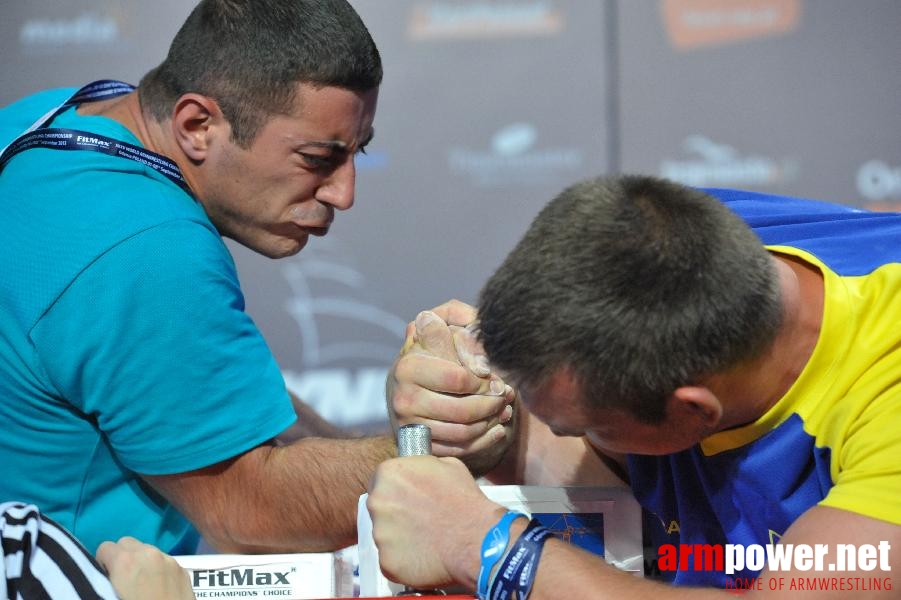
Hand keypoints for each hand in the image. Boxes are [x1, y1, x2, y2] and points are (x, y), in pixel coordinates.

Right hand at [96, 536, 195, 599]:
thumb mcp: (110, 597)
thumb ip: (104, 584)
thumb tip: (105, 580)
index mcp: (125, 562)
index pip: (105, 547)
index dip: (102, 564)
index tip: (105, 580)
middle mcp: (148, 553)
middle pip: (127, 543)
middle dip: (121, 558)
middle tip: (120, 582)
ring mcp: (169, 559)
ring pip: (147, 550)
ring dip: (140, 562)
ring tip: (139, 586)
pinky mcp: (182, 569)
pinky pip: (163, 560)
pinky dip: (156, 568)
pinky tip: (157, 589)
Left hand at [367, 455, 506, 588]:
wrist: (475, 539)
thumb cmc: (464, 502)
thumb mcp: (447, 465)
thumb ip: (421, 467)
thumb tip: (417, 474)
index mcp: (389, 474)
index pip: (381, 480)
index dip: (397, 490)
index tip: (410, 499)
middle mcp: (377, 502)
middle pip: (380, 507)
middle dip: (396, 513)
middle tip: (420, 520)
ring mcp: (379, 534)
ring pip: (385, 535)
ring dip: (400, 537)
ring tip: (426, 538)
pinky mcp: (386, 561)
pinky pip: (391, 560)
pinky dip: (405, 559)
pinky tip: (425, 555)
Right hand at [387, 299, 515, 473]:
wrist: (413, 388)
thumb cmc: (437, 352)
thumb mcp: (444, 325)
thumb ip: (457, 314)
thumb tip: (469, 326)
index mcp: (408, 366)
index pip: (460, 379)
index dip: (485, 380)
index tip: (495, 377)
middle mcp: (403, 397)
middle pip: (463, 411)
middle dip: (492, 404)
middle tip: (506, 396)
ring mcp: (409, 425)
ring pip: (463, 433)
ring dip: (491, 423)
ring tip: (504, 409)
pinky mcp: (420, 445)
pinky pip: (459, 451)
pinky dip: (484, 441)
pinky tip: (497, 427)